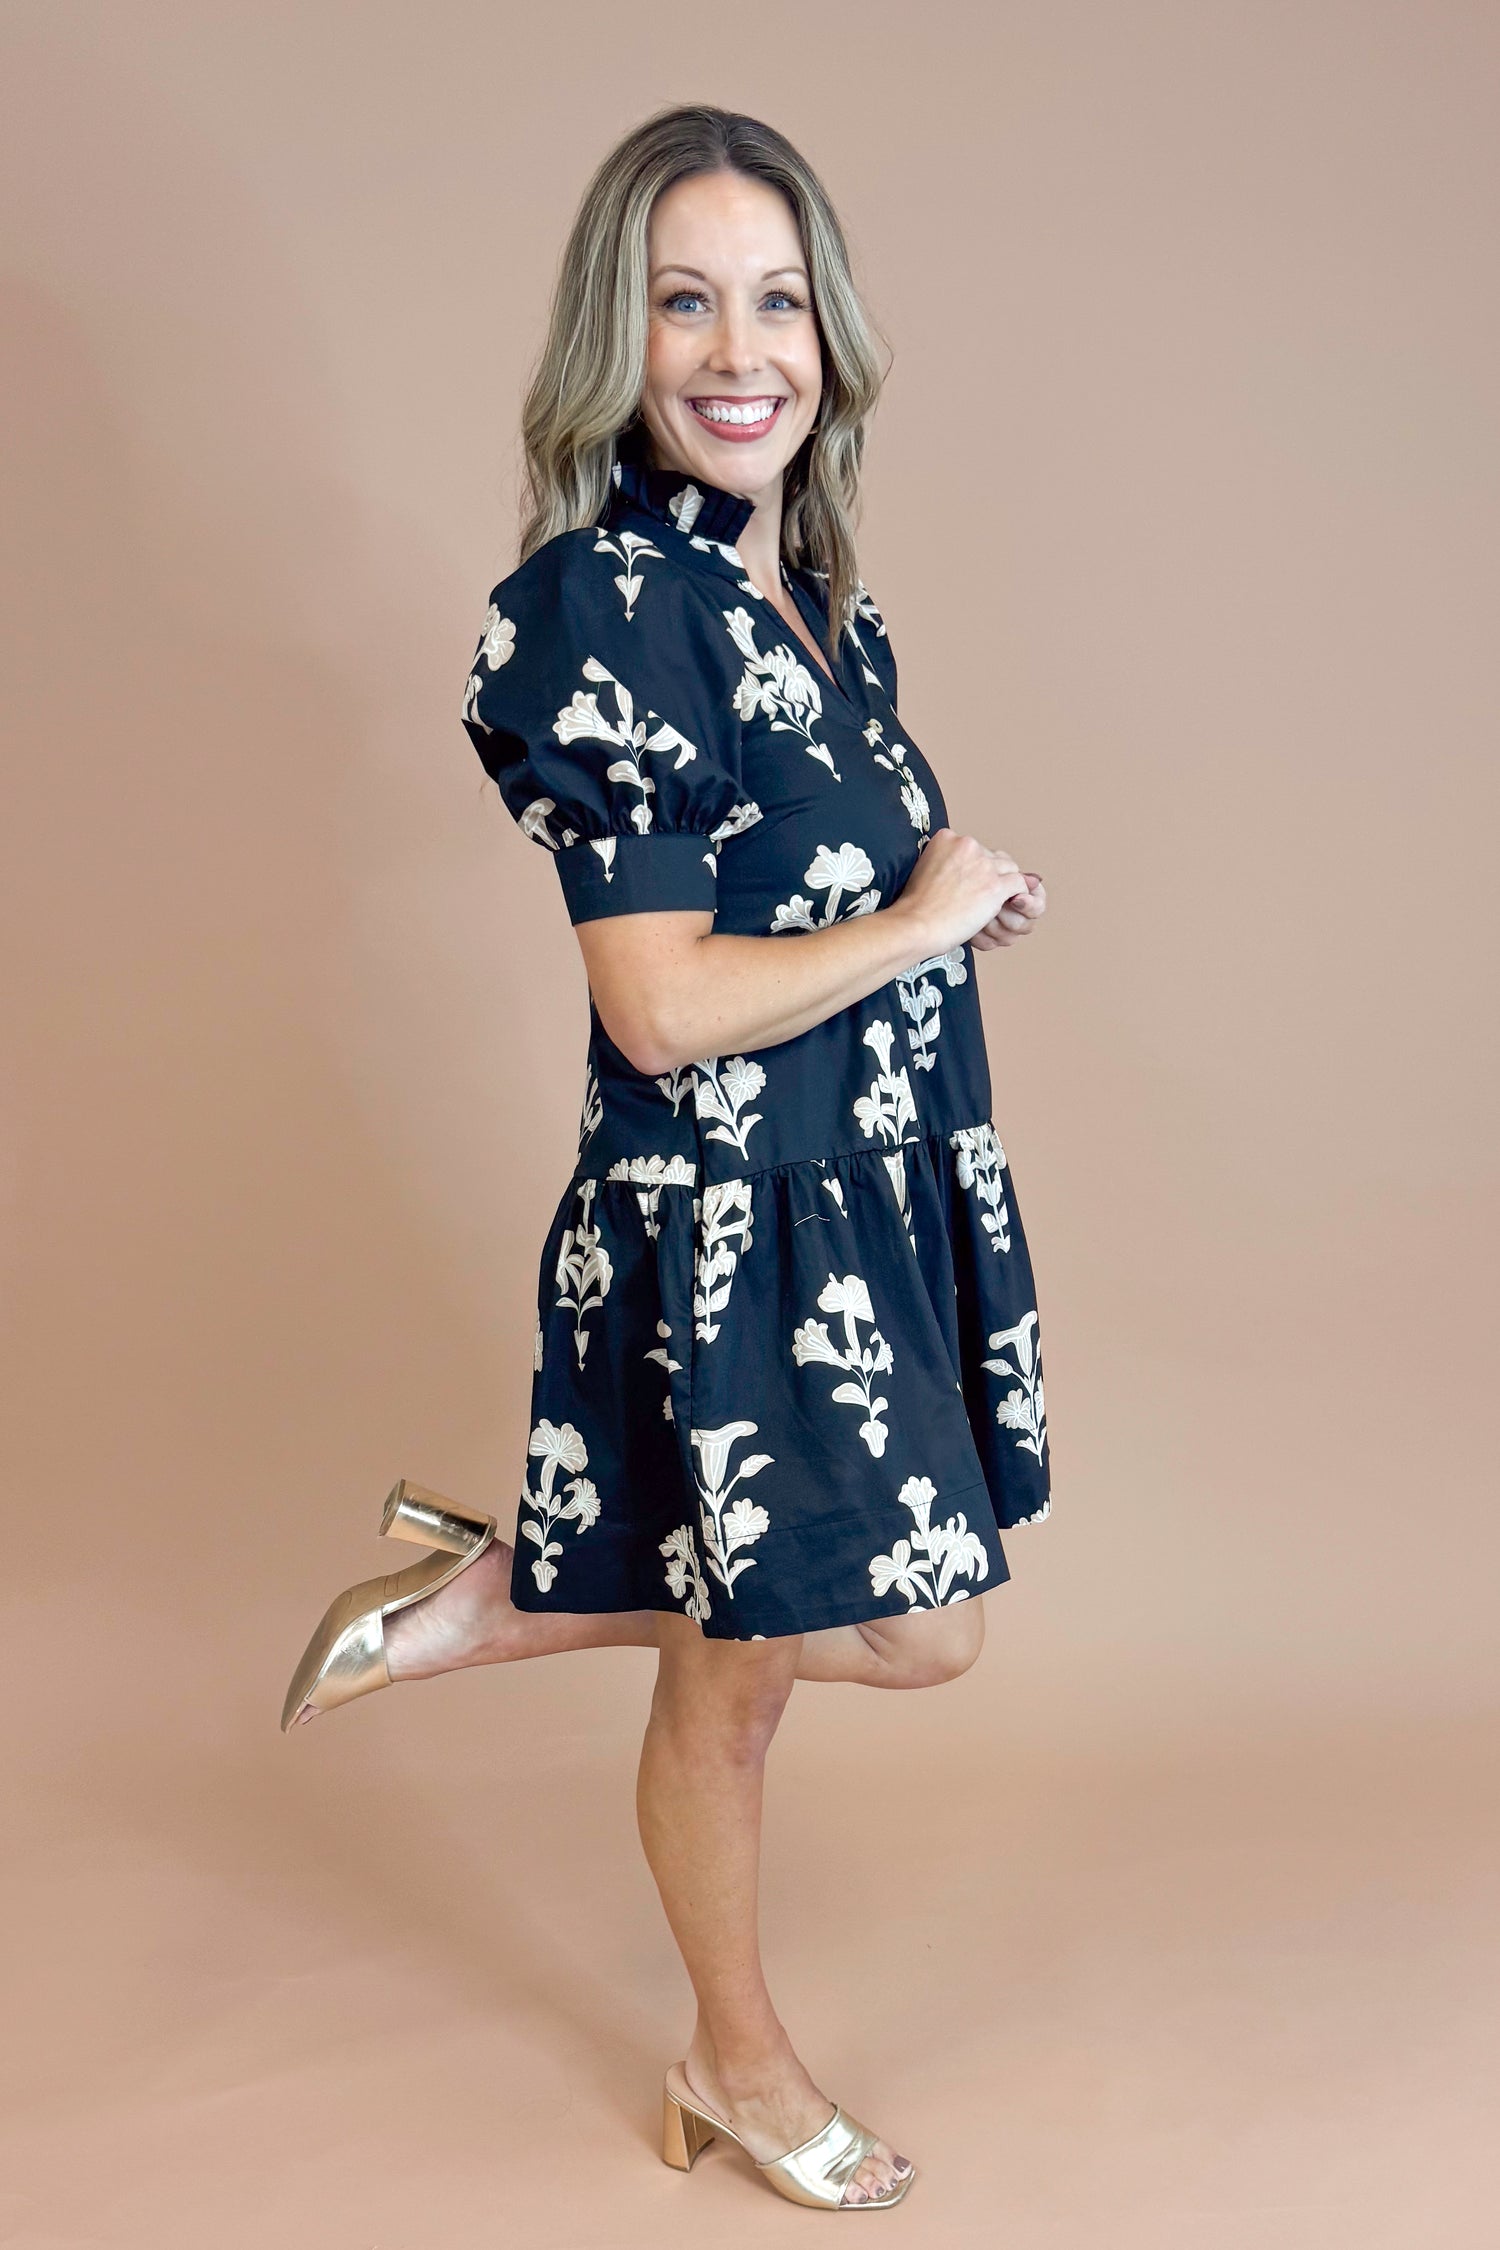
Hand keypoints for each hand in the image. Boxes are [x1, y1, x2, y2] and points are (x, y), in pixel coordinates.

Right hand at [893, 827, 1043, 955]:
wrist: (916, 924)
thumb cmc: (916, 906)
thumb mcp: (924, 868)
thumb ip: (945, 861)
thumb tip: (965, 871)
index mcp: (947, 837)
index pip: (975, 847)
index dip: (975, 866)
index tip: (969, 880)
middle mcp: (967, 845)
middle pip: (993, 857)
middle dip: (990, 875)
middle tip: (980, 894)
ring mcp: (983, 865)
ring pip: (1009, 869)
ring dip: (1003, 885)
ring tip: (992, 901)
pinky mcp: (995, 886)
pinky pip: (1020, 884)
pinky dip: (1017, 895)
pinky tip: (1007, 904)